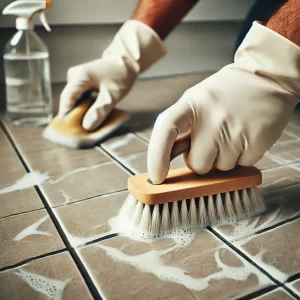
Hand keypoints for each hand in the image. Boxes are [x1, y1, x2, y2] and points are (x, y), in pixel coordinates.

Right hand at [59, 20, 164, 130]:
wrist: (126, 62)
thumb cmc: (120, 76)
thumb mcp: (112, 96)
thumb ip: (100, 111)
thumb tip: (86, 127)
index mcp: (79, 77)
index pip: (67, 99)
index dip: (66, 116)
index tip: (67, 131)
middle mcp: (74, 76)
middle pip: (69, 100)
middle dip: (74, 116)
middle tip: (79, 132)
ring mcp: (76, 78)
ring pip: (74, 99)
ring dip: (79, 112)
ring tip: (84, 126)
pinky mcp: (81, 82)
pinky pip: (79, 97)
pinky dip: (84, 106)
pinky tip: (89, 115)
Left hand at [148, 22, 299, 183]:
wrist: (266, 76)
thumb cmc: (226, 92)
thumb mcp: (197, 99)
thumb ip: (180, 127)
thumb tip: (165, 159)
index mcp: (192, 103)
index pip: (165, 131)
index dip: (156, 157)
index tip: (157, 176)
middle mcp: (213, 116)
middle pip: (197, 164)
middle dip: (201, 161)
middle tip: (209, 144)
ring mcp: (236, 129)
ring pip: (221, 168)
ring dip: (223, 158)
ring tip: (231, 134)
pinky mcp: (258, 139)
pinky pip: (242, 165)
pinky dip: (242, 157)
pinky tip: (245, 136)